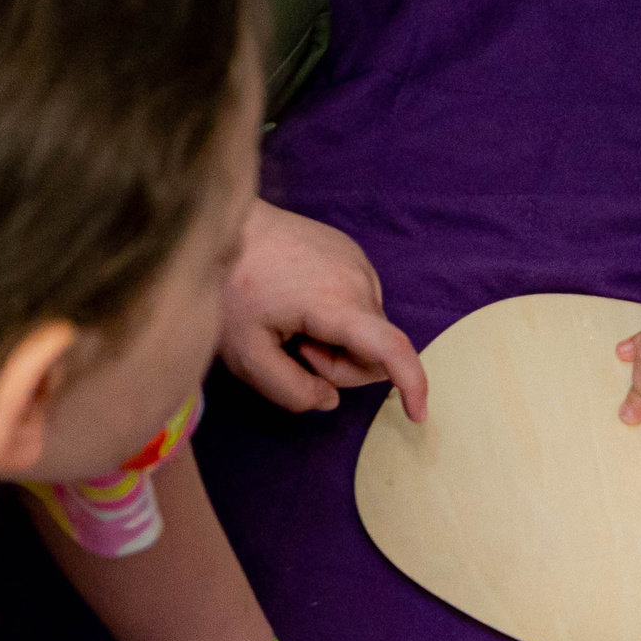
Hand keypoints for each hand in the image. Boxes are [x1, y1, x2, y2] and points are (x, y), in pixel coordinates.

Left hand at [220, 199, 425, 419]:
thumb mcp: (246, 356)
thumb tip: (329, 398)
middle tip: (294, 348)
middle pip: (373, 349)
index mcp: (337, 302)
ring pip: (366, 328)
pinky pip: (358, 303)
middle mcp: (360, 277)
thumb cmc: (229, 288)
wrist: (222, 226)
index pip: (392, 348)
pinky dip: (335, 316)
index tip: (418, 414)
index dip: (412, 384)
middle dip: (338, 363)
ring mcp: (357, 259)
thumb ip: (290, 391)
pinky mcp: (350, 251)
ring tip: (290, 319)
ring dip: (335, 340)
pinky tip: (298, 301)